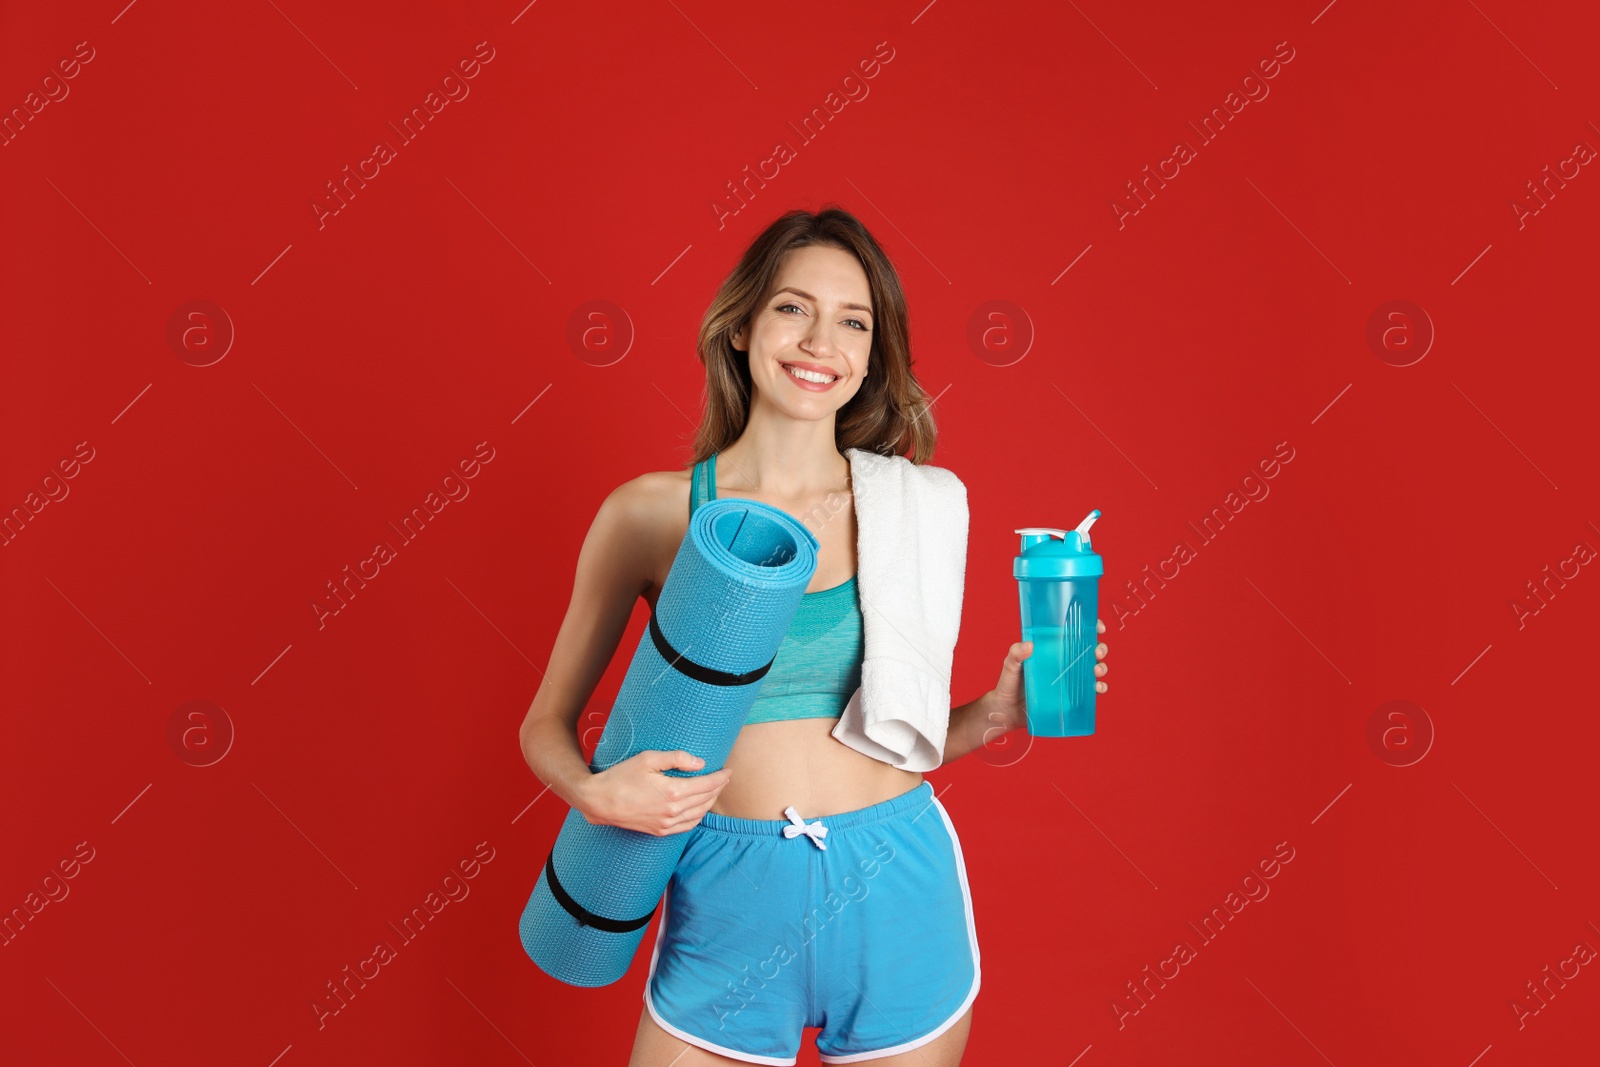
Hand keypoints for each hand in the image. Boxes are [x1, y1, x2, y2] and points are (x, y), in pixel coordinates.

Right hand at [578, 750, 732, 835]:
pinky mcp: (659, 831)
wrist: (600, 801)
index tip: (728, 771)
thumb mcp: (648, 759)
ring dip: (710, 802)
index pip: (707, 785)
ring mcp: (666, 824)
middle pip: (705, 800)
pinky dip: (698, 817)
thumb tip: (700, 763)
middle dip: (718, 788)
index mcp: (673, 792)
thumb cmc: (622, 776)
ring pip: (699, 814)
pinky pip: (687, 826)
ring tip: (715, 791)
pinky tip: (700, 809)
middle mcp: (673, 811)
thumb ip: (676, 758)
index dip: (720, 778)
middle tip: (724, 778)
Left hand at [993, 618, 1110, 723]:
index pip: (1074, 633)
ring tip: (1097, 671)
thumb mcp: (1010, 665)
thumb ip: (1015, 654)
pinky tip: (1098, 688)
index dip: (1090, 627)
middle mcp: (1064, 662)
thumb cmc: (1008, 684)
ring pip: (1093, 669)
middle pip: (1089, 650)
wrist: (1008, 711)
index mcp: (1052, 649)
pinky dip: (1099, 688)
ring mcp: (1069, 679)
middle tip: (1097, 652)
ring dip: (1101, 667)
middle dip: (1100, 648)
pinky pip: (1090, 692)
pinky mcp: (1071, 697)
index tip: (1098, 627)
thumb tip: (1029, 645)